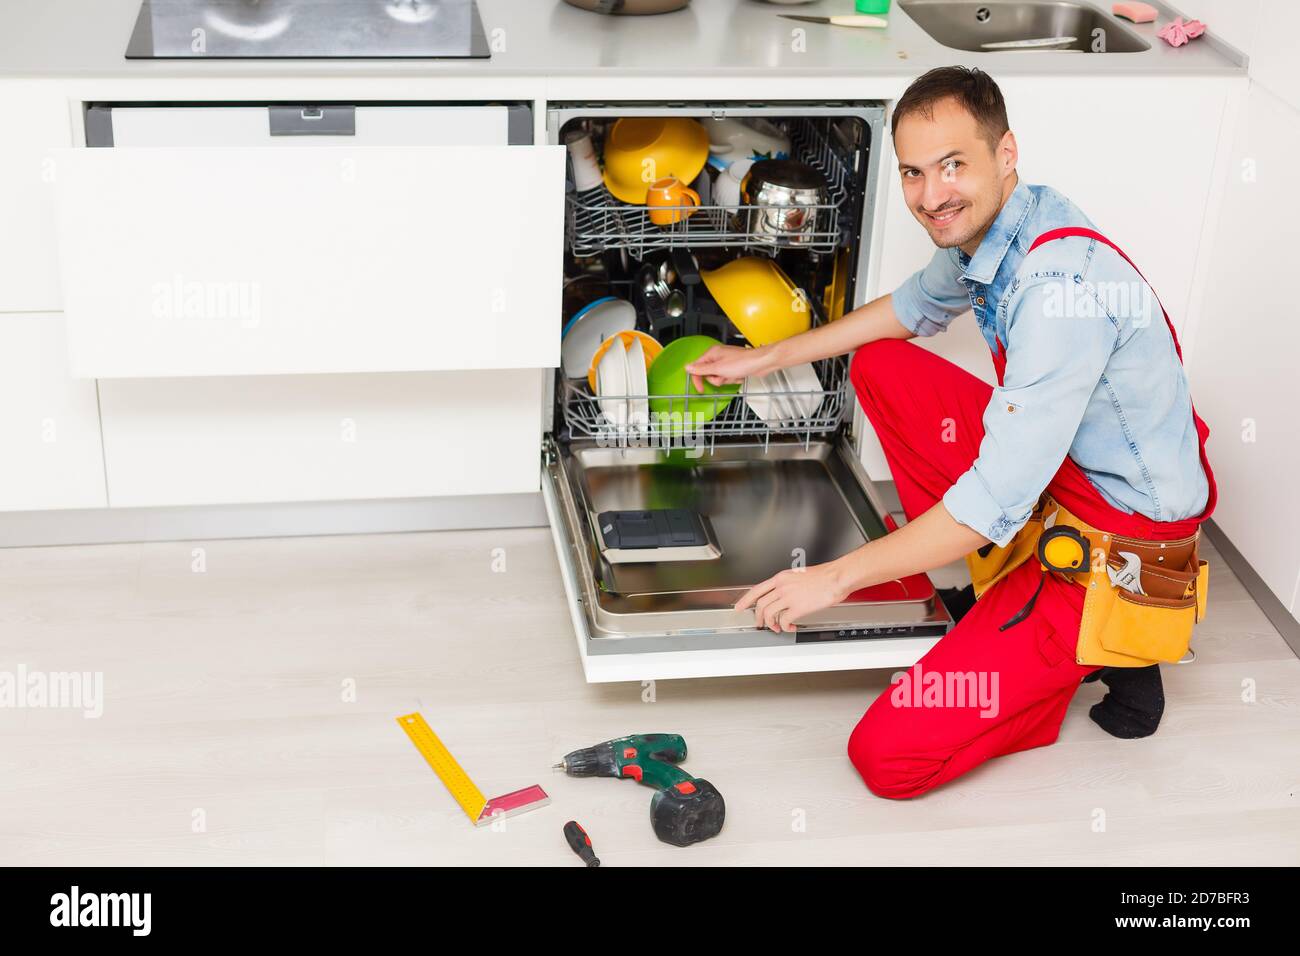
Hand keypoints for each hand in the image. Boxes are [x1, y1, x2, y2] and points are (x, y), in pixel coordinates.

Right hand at [683, 344, 774, 391]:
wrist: (760, 363)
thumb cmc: (742, 362)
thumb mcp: (718, 368)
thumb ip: (701, 369)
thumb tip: (687, 367)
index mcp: (712, 354)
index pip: (697, 368)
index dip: (697, 379)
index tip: (700, 389)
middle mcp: (718, 357)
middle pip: (708, 374)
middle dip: (717, 379)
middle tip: (724, 376)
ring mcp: (726, 362)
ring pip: (719, 378)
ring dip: (726, 380)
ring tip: (734, 375)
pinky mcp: (734, 368)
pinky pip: (728, 378)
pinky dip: (733, 379)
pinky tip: (739, 375)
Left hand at [735, 561, 854, 632]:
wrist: (836, 577)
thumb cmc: (825, 576)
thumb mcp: (800, 575)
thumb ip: (789, 585)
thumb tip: (785, 596)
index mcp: (782, 577)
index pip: (757, 589)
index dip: (746, 600)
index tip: (740, 607)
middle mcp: (782, 586)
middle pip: (760, 604)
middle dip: (758, 617)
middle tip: (760, 624)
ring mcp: (788, 597)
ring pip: (769, 614)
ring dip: (771, 624)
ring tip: (777, 628)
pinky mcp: (797, 607)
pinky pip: (783, 621)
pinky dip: (785, 627)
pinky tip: (791, 626)